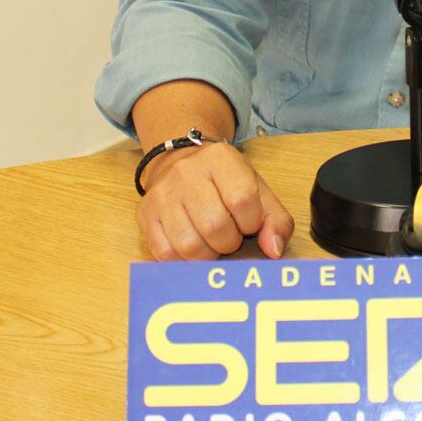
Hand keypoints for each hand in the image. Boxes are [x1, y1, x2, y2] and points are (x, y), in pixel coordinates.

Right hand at [136, 142, 294, 260]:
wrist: (180, 165)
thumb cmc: (224, 183)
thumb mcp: (257, 190)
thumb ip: (275, 220)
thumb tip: (273, 250)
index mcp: (220, 159)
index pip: (243, 200)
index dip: (251, 222)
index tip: (248, 223)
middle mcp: (187, 173)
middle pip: (215, 227)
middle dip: (229, 242)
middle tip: (229, 235)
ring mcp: (162, 195)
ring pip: (190, 246)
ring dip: (208, 254)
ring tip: (211, 241)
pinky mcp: (145, 216)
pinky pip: (166, 255)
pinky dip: (185, 260)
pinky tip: (193, 246)